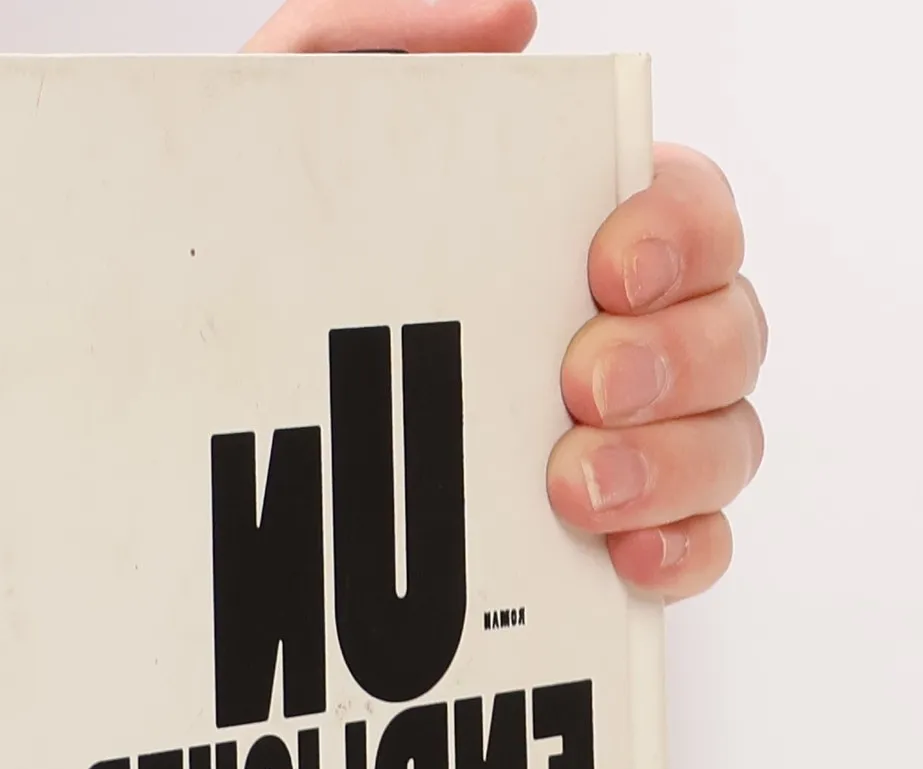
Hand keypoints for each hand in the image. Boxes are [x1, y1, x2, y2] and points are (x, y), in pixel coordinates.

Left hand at [249, 0, 763, 602]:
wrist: (192, 428)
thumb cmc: (267, 277)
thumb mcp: (287, 136)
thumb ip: (371, 43)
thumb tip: (513, 20)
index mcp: (576, 237)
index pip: (690, 207)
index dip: (681, 230)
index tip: (610, 265)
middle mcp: (627, 333)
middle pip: (730, 328)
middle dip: (675, 356)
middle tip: (583, 384)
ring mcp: (632, 444)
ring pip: (724, 442)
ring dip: (670, 464)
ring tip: (577, 490)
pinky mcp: (612, 543)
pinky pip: (695, 552)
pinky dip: (680, 554)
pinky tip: (624, 560)